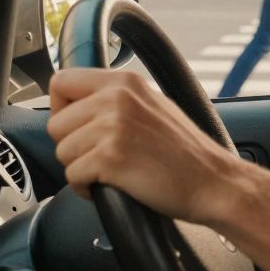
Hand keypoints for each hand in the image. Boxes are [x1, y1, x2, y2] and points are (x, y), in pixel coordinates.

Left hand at [47, 70, 241, 225]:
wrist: (213, 181)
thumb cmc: (186, 153)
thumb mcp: (154, 106)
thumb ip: (117, 99)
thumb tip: (76, 104)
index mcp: (125, 82)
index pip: (61, 82)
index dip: (62, 108)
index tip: (80, 127)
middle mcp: (116, 98)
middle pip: (55, 123)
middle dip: (72, 146)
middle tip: (102, 156)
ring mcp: (113, 126)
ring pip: (62, 152)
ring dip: (80, 169)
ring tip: (112, 171)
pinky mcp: (110, 157)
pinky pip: (72, 176)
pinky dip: (86, 189)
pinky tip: (111, 187)